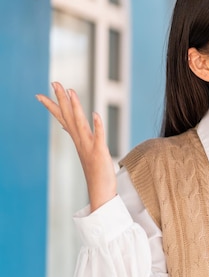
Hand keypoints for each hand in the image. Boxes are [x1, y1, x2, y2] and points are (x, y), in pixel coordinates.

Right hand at [36, 82, 116, 211]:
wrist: (100, 193)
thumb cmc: (96, 173)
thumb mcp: (86, 151)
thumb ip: (78, 138)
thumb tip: (67, 126)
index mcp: (78, 140)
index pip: (63, 119)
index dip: (53, 106)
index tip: (41, 93)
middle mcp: (81, 141)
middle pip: (68, 117)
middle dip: (61, 100)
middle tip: (54, 83)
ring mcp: (89, 147)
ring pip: (80, 124)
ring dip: (75, 108)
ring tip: (71, 92)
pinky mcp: (100, 153)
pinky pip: (98, 137)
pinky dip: (97, 126)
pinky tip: (96, 114)